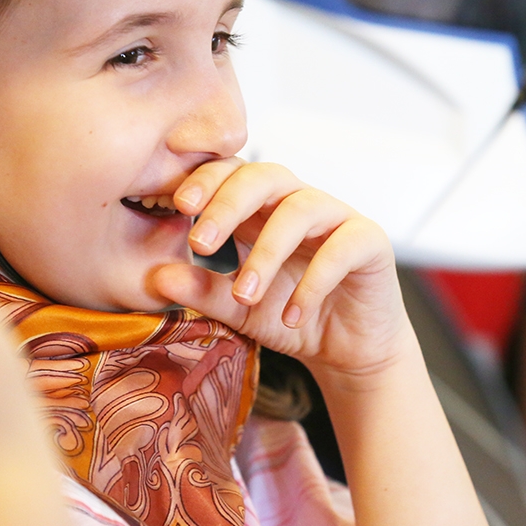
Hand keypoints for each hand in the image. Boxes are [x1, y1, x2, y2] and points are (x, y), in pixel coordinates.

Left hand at [151, 159, 413, 379]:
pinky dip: (313, 283)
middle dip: (228, 204)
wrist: (350, 352)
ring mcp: (337, 219)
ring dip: (267, 252)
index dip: (206, 179)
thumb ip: (202, 290)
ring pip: (299, 210)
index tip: (177, 206)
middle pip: (264, 176)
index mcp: (263, 209)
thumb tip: (154, 276)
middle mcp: (299, 203)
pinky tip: (293, 317)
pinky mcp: (370, 242)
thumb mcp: (239, 309)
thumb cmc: (292, 317)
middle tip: (199, 242)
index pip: (233, 173)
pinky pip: (341, 248)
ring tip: (246, 295)